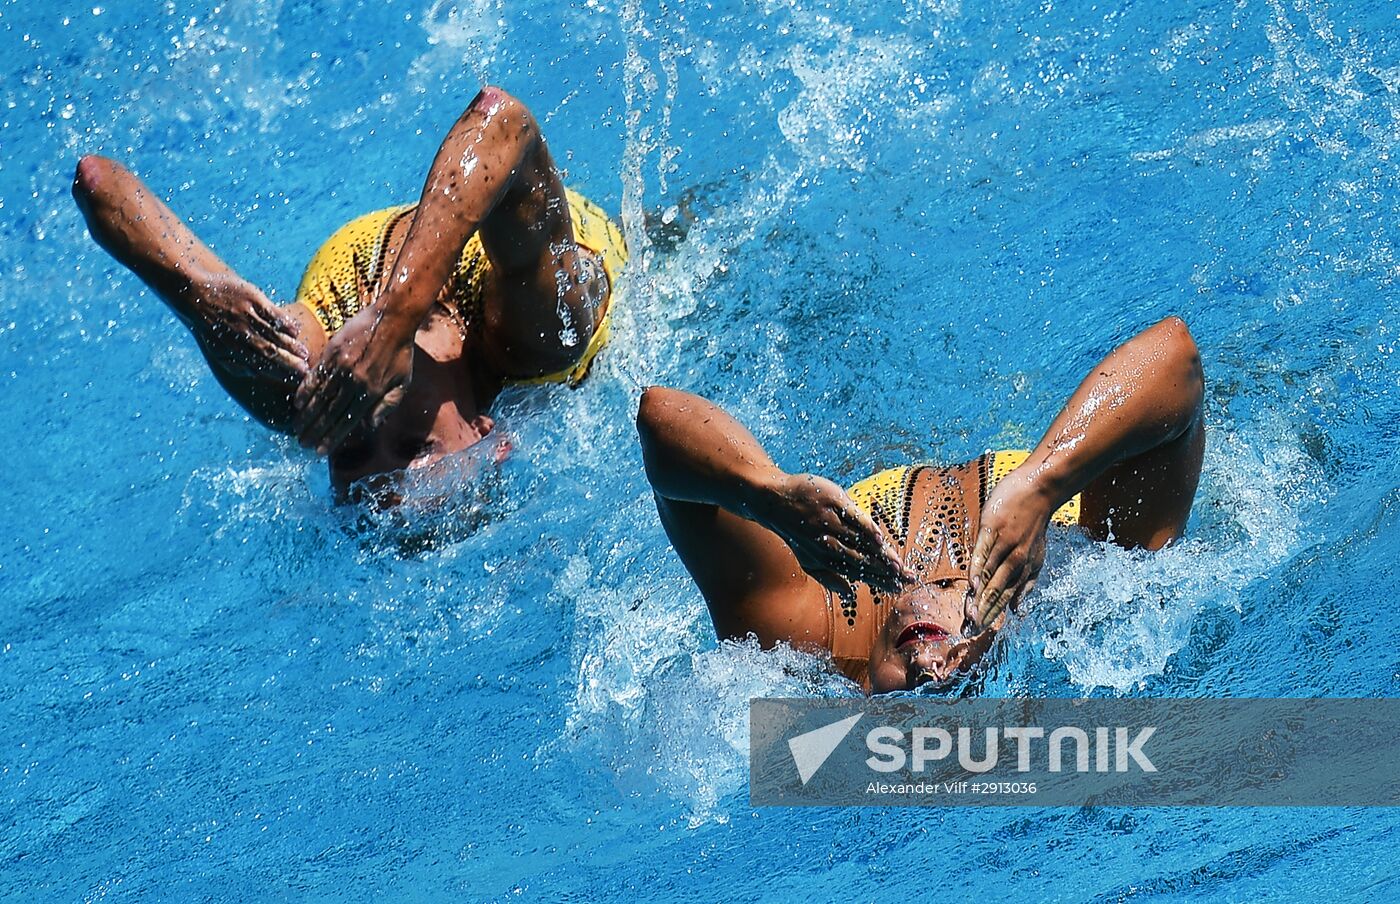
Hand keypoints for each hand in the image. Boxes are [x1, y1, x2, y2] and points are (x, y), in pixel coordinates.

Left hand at [192, 275, 307, 379]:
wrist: (194, 293)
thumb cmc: (210, 324)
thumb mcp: (217, 349)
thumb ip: (235, 364)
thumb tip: (254, 375)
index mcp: (233, 349)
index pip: (260, 366)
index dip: (279, 374)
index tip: (296, 382)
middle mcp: (240, 334)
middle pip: (269, 352)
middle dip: (288, 364)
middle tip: (306, 372)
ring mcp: (246, 316)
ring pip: (272, 334)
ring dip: (290, 346)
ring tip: (304, 354)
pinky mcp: (251, 298)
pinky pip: (271, 313)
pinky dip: (284, 323)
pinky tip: (295, 331)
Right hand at [294, 262, 412, 452]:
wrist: (392, 320)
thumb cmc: (400, 354)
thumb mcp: (402, 384)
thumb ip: (387, 406)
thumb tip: (370, 426)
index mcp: (372, 392)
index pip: (348, 420)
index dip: (333, 437)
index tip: (321, 450)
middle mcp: (355, 382)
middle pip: (330, 412)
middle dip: (315, 431)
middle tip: (303, 443)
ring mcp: (342, 367)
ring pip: (321, 397)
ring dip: (307, 415)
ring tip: (297, 428)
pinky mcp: (332, 352)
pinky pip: (316, 376)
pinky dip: (306, 390)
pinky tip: (298, 403)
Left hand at [749, 472, 914, 598]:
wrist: (774, 500)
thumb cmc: (796, 531)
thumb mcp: (807, 559)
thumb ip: (828, 578)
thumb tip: (849, 594)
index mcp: (825, 559)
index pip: (858, 572)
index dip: (879, 581)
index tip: (898, 588)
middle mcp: (828, 544)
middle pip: (862, 560)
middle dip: (886, 572)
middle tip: (908, 579)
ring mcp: (831, 523)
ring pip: (859, 542)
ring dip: (880, 555)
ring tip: (899, 566)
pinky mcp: (833, 502)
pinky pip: (852, 518)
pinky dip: (865, 529)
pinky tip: (879, 540)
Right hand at [968, 467, 1054, 631]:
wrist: (1042, 489)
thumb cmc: (1034, 522)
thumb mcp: (1036, 555)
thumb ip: (1027, 582)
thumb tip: (1017, 610)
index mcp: (1023, 568)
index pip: (1004, 597)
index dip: (990, 615)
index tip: (976, 631)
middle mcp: (1015, 560)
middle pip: (995, 592)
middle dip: (982, 613)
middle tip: (968, 631)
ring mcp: (1004, 544)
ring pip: (989, 576)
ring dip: (979, 597)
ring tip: (969, 616)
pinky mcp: (992, 529)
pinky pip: (983, 553)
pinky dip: (977, 569)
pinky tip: (972, 585)